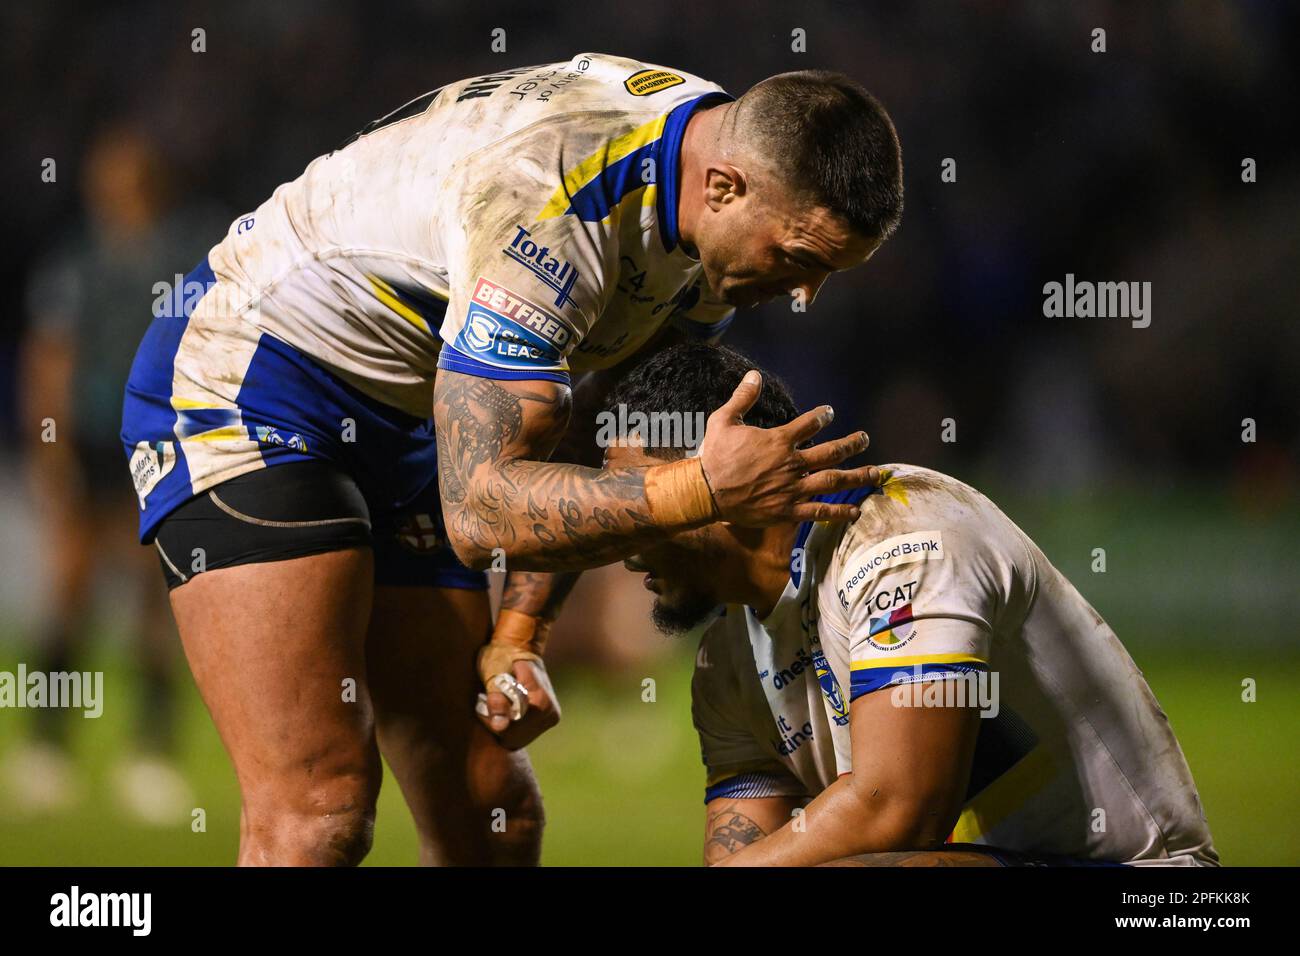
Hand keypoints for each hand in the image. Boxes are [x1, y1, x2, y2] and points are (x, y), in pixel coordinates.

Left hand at [476, 659, 560, 750]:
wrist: (519, 647)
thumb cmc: (502, 656)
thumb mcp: (494, 675)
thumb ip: (497, 700)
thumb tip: (500, 726)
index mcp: (541, 702)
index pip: (508, 727)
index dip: (490, 717)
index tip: (482, 699)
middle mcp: (550, 713)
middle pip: (513, 735)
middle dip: (495, 721)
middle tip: (486, 700)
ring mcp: (550, 719)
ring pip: (516, 737)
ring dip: (502, 724)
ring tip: (496, 703)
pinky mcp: (545, 722)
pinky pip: (520, 735)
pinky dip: (509, 726)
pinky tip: (506, 710)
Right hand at [698, 371, 879, 525]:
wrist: (705, 491)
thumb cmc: (714, 455)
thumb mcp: (723, 420)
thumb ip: (742, 397)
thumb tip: (754, 375)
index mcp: (778, 441)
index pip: (810, 423)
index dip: (823, 416)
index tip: (829, 413)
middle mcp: (791, 464)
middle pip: (831, 452)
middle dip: (852, 444)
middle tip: (864, 439)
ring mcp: (792, 489)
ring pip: (833, 481)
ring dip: (857, 477)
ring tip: (876, 474)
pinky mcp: (788, 510)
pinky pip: (819, 512)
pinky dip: (839, 513)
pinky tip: (855, 512)